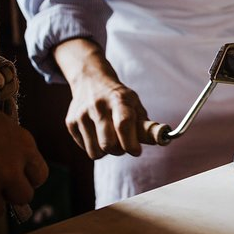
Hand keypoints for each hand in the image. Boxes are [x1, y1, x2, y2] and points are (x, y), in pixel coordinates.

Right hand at [55, 38, 147, 159]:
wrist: (90, 80)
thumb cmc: (119, 98)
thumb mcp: (135, 104)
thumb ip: (146, 125)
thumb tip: (163, 140)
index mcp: (118, 99)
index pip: (123, 124)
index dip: (131, 143)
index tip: (136, 151)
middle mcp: (97, 106)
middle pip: (108, 143)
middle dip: (120, 150)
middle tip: (124, 144)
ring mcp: (81, 115)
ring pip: (96, 151)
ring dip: (107, 152)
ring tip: (111, 140)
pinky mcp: (70, 123)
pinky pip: (86, 149)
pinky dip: (95, 147)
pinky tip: (98, 134)